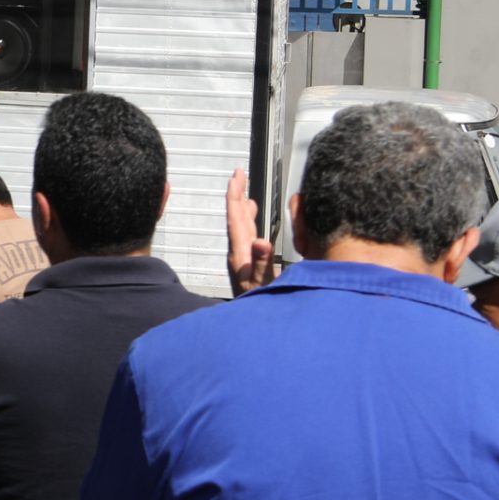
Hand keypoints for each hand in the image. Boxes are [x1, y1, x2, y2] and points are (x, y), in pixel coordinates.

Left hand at [226, 168, 275, 294]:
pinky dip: (252, 226)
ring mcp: (242, 259)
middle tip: (239, 174)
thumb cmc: (257, 305)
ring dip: (244, 209)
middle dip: (237, 194)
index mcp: (240, 253)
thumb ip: (262, 264)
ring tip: (247, 194)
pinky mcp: (247, 265)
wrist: (250, 325)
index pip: (235, 218)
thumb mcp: (263, 284)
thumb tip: (261, 242)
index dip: (235, 195)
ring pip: (242, 227)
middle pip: (236, 218)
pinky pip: (248, 238)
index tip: (236, 176)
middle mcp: (238, 253)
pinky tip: (256, 226)